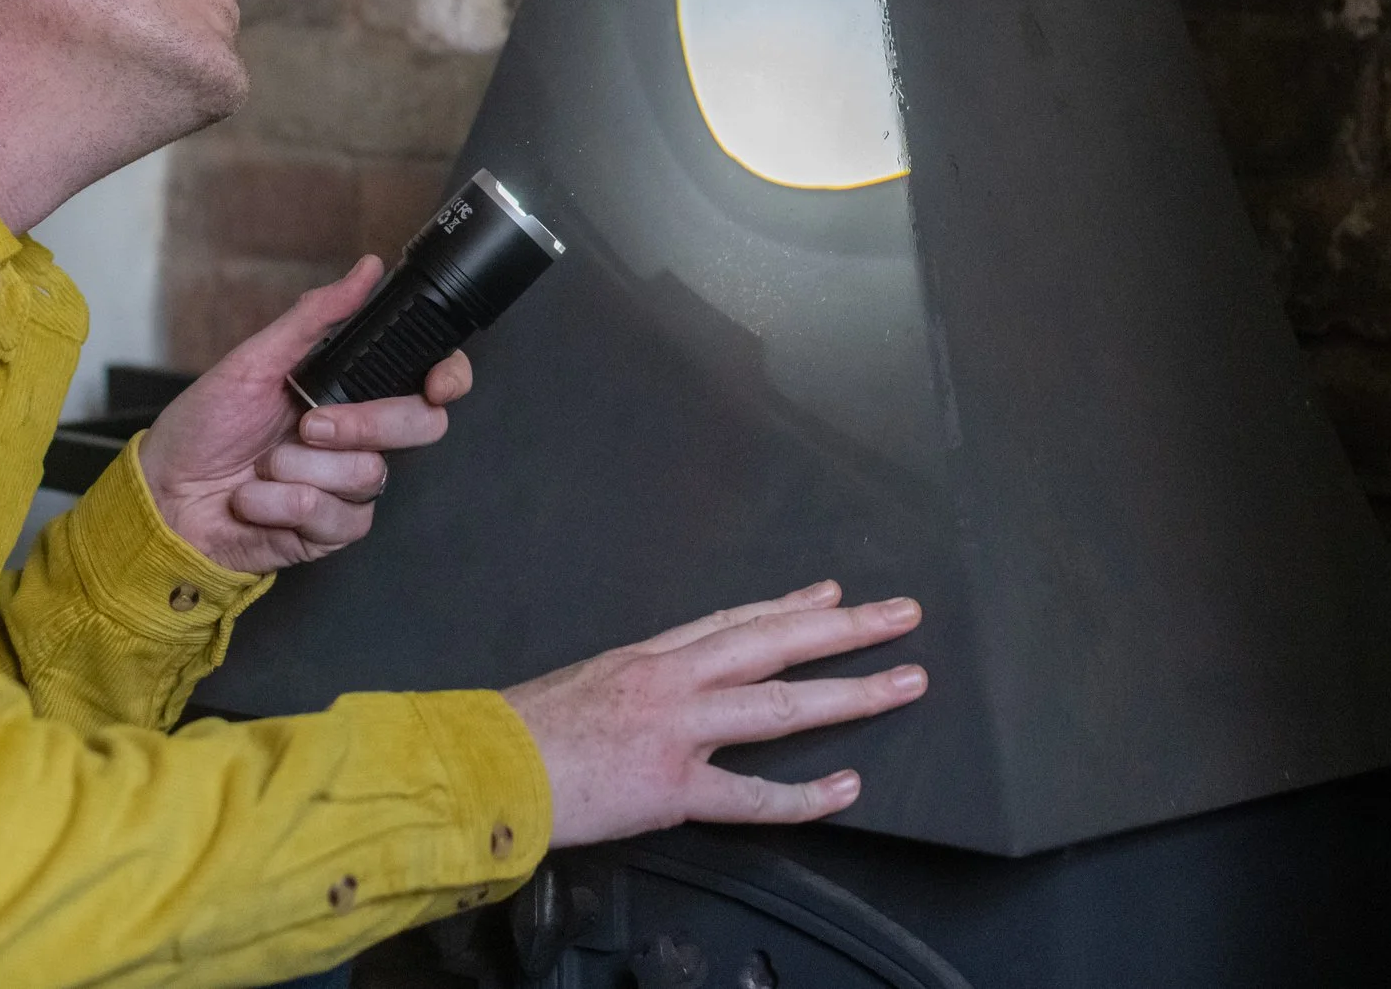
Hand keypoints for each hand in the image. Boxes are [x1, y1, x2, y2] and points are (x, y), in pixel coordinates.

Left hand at [139, 256, 471, 575]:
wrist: (164, 495)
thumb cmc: (203, 426)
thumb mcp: (253, 361)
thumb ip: (313, 317)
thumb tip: (366, 269)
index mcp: (348, 388)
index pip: (427, 381)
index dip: (447, 378)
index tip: (435, 383)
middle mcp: (358, 435)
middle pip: (419, 426)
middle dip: (363, 424)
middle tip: (309, 425)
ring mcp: (346, 484)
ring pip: (370, 473)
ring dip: (301, 469)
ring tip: (262, 465)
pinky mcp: (329, 530)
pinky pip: (341, 517)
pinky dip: (286, 505)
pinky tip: (257, 498)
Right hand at [501, 582, 925, 847]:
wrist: (484, 769)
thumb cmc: (518, 732)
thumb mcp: (582, 684)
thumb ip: (628, 683)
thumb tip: (657, 691)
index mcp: (646, 658)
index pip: (731, 622)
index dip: (786, 607)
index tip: (830, 594)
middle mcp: (671, 683)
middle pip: (773, 644)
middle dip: (843, 628)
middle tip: (901, 614)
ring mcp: (677, 732)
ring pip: (780, 707)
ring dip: (850, 694)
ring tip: (906, 682)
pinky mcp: (673, 790)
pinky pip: (751, 797)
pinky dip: (803, 797)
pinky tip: (847, 789)